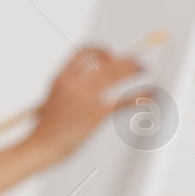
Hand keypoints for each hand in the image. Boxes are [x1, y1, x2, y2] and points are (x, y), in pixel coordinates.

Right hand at [25, 47, 141, 164]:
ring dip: (132, 69)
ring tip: (142, 69)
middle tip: (136, 62)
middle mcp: (73, 84)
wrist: (44, 145)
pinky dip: (140, 96)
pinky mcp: (95, 115)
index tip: (112, 55)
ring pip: (115, 75)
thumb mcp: (56, 96)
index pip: (85, 52)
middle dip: (125, 60)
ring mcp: (84, 98)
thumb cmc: (51, 124)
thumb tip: (103, 72)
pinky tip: (151, 93)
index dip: (102, 50)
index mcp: (61, 77)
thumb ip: (74, 83)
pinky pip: (123, 101)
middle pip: (106, 62)